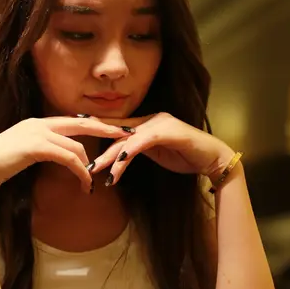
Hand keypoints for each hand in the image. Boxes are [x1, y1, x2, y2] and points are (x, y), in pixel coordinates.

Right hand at [0, 116, 133, 191]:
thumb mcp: (19, 156)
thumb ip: (36, 152)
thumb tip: (51, 158)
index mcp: (34, 124)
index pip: (70, 121)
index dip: (91, 125)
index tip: (109, 129)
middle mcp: (38, 123)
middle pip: (81, 122)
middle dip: (106, 128)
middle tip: (126, 134)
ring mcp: (37, 133)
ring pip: (77, 145)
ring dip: (89, 164)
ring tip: (95, 179)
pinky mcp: (37, 146)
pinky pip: (69, 158)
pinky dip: (80, 171)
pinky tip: (85, 183)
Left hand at [91, 113, 233, 185]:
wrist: (213, 158)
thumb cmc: (186, 157)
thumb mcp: (157, 153)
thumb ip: (139, 150)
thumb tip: (120, 155)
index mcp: (147, 122)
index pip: (117, 126)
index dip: (96, 127)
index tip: (76, 131)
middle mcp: (151, 119)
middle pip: (117, 132)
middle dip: (98, 147)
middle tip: (83, 161)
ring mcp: (159, 123)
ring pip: (127, 139)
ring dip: (111, 156)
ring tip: (97, 169)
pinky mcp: (168, 131)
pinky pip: (142, 142)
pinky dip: (128, 153)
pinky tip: (118, 163)